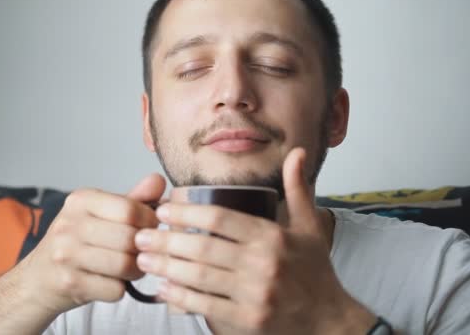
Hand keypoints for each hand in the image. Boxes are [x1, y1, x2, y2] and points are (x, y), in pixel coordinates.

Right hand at [16, 173, 165, 315]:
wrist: (37, 279)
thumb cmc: (76, 244)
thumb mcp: (100, 215)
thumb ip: (133, 199)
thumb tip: (159, 180)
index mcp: (80, 200)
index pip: (130, 209)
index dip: (149, 221)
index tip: (149, 228)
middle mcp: (69, 224)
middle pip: (129, 238)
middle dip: (143, 249)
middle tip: (140, 252)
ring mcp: (66, 255)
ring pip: (125, 265)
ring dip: (135, 271)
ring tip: (129, 268)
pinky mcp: (69, 283)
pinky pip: (115, 289)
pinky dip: (120, 289)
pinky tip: (110, 282)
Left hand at [134, 149, 374, 333]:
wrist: (329, 321)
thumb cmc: (315, 272)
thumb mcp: (310, 227)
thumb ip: (297, 190)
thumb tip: (296, 152)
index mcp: (273, 237)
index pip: (221, 218)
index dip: (187, 212)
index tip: (163, 210)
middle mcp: (263, 264)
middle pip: (204, 247)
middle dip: (166, 241)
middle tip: (141, 235)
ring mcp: (255, 295)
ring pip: (200, 276)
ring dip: (166, 267)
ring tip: (143, 259)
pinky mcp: (248, 320)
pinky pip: (206, 306)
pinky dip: (181, 297)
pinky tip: (164, 289)